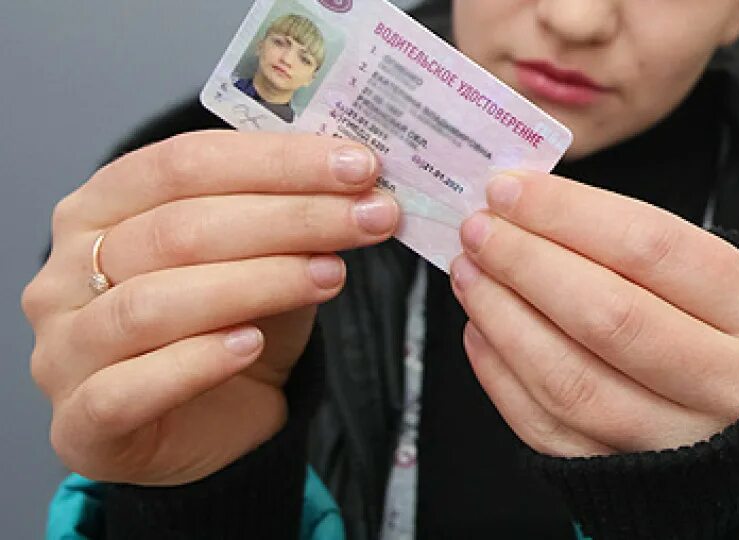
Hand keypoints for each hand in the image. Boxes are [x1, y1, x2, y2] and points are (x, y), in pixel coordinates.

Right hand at [22, 131, 398, 484]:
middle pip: (180, 227)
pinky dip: (198, 362)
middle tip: (369, 217)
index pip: (186, 162)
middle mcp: (68, 269)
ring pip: (156, 302)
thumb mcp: (261, 261)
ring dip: (258, 282)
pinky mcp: (81, 420)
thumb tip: (358, 182)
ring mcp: (65, 346)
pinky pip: (132, 387)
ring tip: (331, 275)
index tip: (358, 166)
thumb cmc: (224, 328)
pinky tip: (253, 344)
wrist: (203, 427)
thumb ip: (289, 220)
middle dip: (290, 217)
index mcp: (103, 206)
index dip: (278, 161)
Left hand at [451, 172, 738, 455]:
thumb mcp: (702, 273)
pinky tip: (480, 330)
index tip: (509, 189)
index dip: (567, 213)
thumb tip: (523, 203)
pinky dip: (500, 375)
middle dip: (526, 263)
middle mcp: (722, 381)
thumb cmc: (710, 327)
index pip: (648, 247)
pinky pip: (549, 429)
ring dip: (503, 318)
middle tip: (478, 229)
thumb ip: (622, 238)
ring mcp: (675, 440)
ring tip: (468, 273)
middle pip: (607, 316)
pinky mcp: (626, 479)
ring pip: (570, 381)